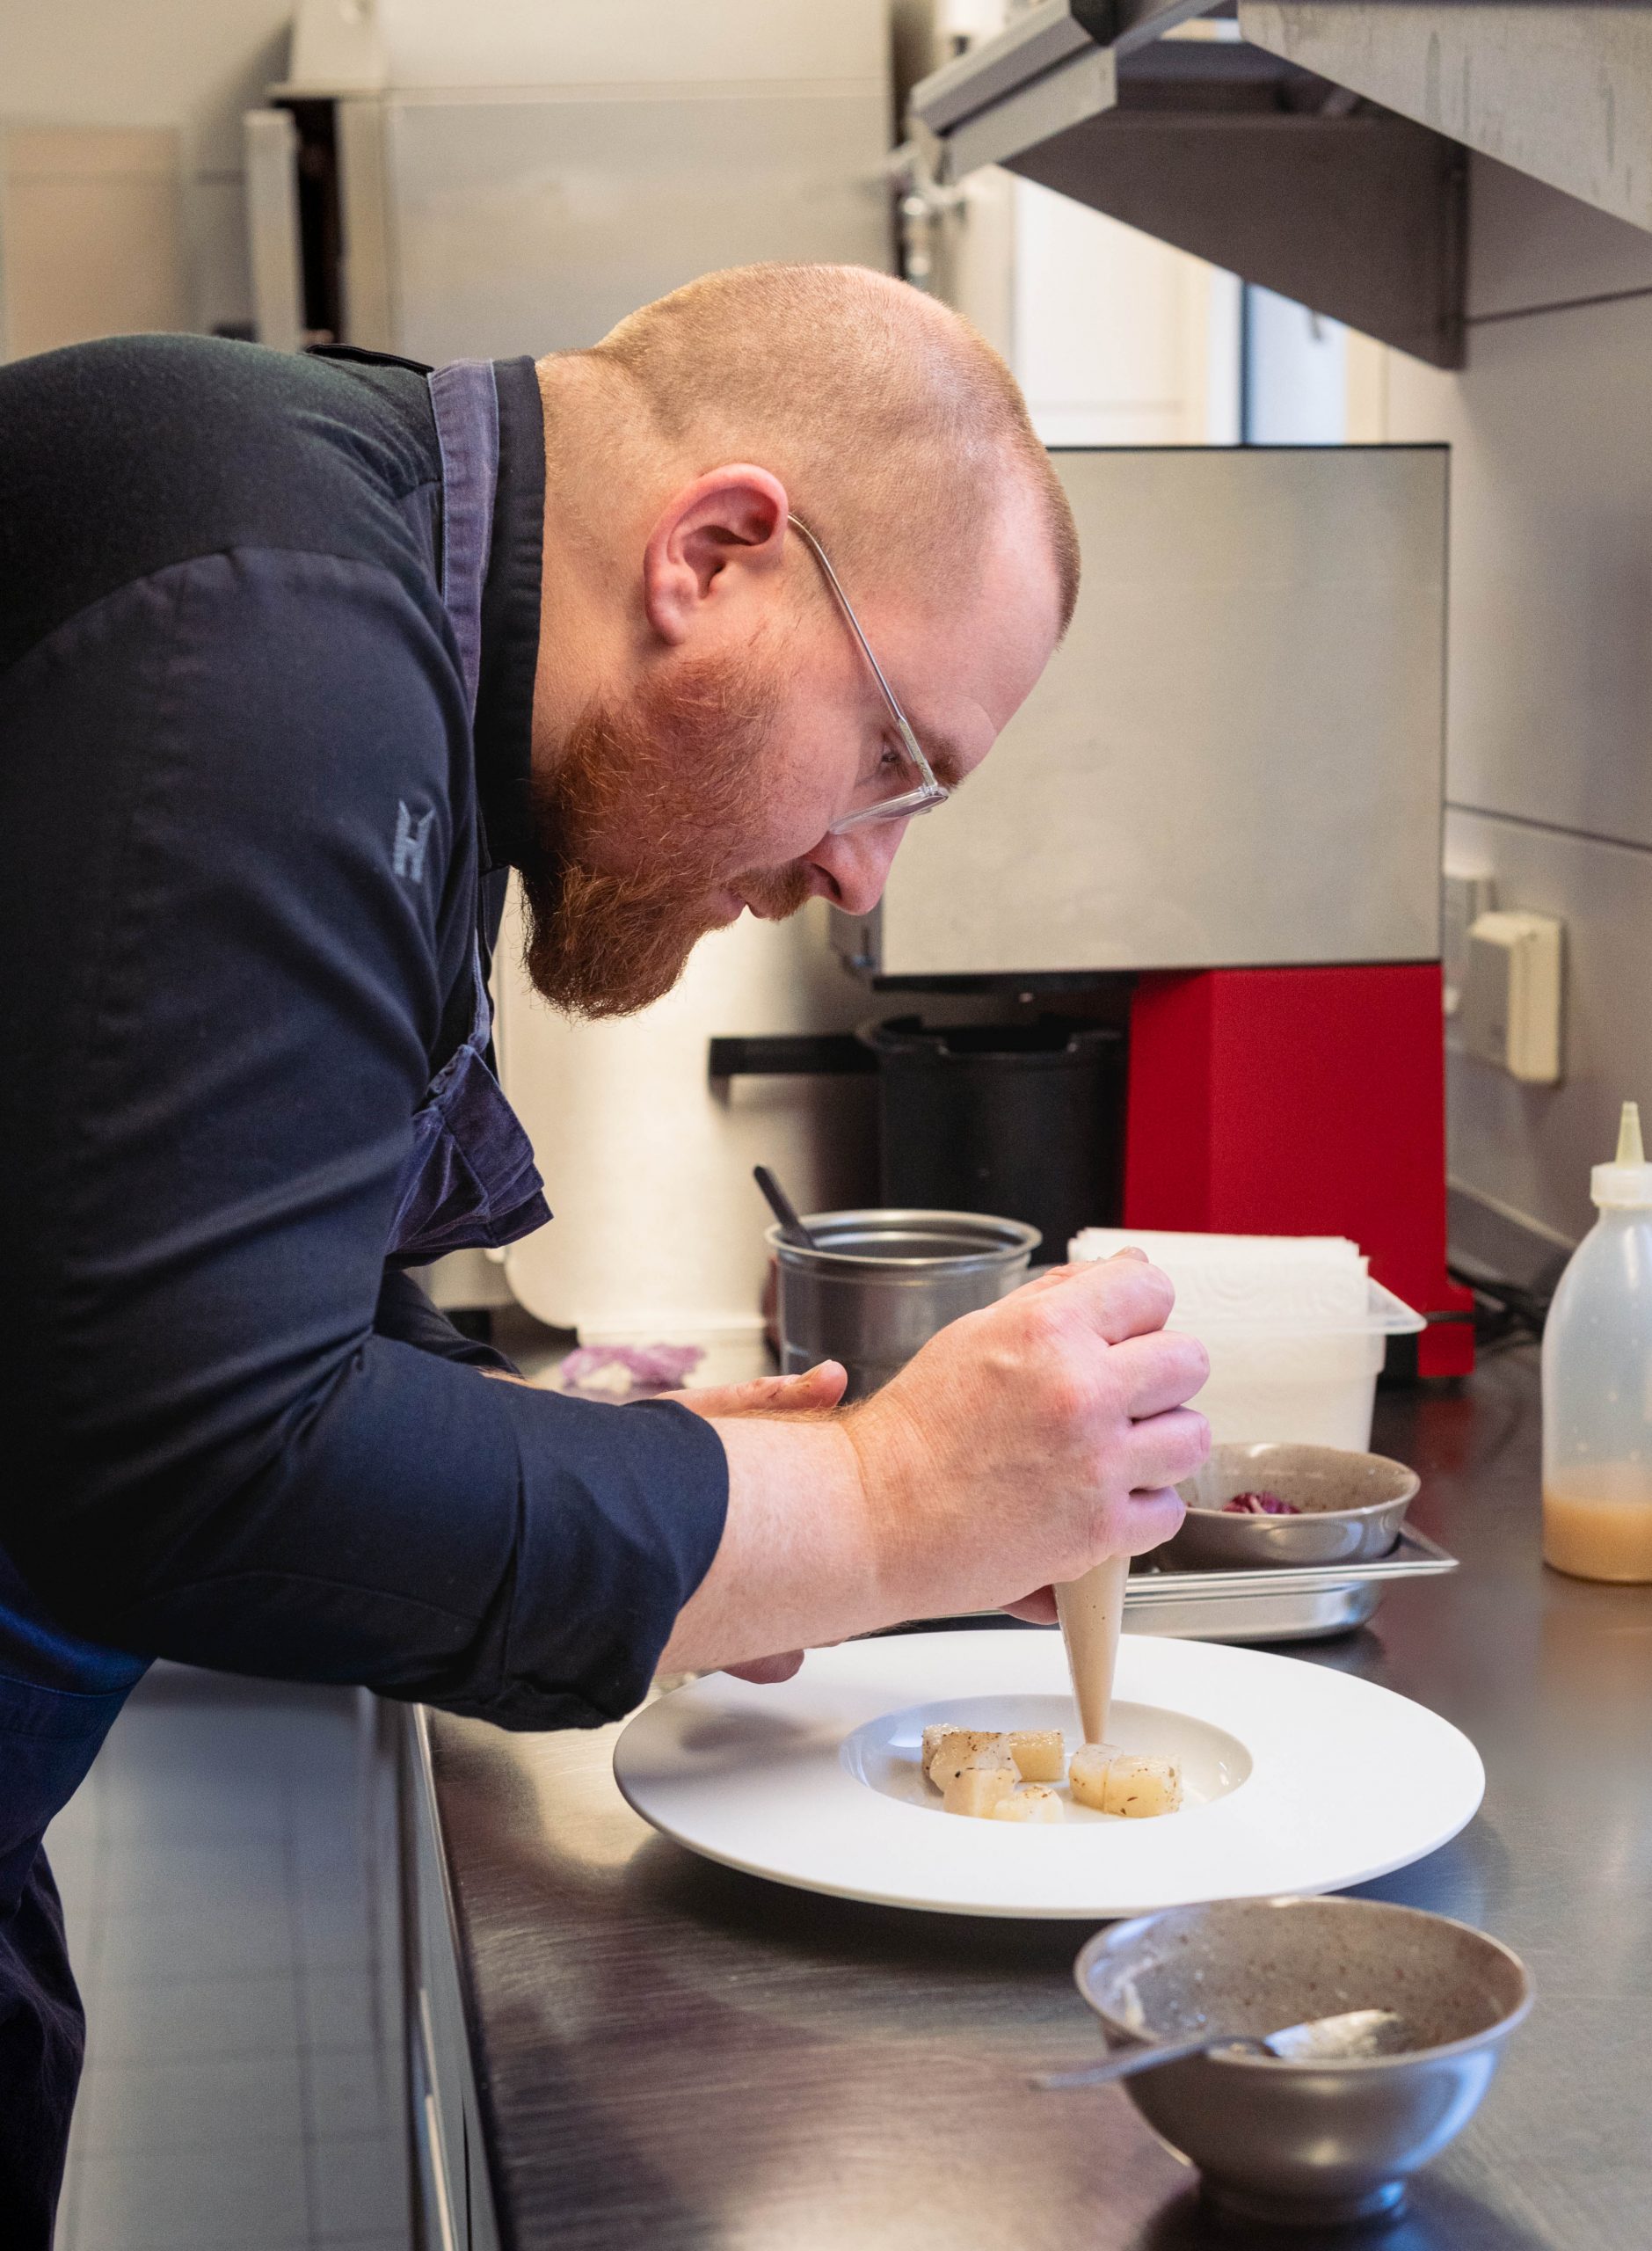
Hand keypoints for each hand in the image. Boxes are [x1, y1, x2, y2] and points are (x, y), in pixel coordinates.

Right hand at [658, 1251, 1209, 1678]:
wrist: (872, 1516)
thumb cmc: (913, 1432)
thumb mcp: (976, 1335)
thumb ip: (1058, 1300)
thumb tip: (1127, 1271)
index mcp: (1046, 1329)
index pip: (1151, 1291)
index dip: (1140, 1314)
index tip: (1126, 1335)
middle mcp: (1079, 1390)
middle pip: (1188, 1363)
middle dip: (1159, 1380)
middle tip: (1121, 1399)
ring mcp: (1096, 1463)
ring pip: (1191, 1437)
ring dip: (1159, 1446)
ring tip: (1113, 1454)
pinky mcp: (1100, 1531)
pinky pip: (1168, 1511)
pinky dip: (1141, 1512)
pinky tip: (1099, 1502)